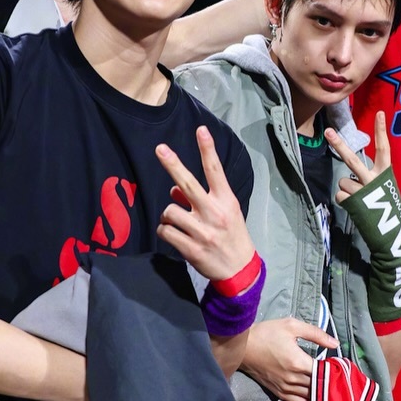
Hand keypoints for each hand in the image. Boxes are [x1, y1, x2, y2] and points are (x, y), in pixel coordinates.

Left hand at [155, 126, 256, 281]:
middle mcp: (214, 212)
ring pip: (170, 211)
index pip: (215, 170)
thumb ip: (201, 199)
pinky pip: (166, 231)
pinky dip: (166, 232)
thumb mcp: (225, 213)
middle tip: (160, 148)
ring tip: (179, 224)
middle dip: (173, 164)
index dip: (207, 149)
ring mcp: (202, 231)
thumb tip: (174, 190)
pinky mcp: (191, 248)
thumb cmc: (232, 236)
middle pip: (188, 184)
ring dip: (169, 216)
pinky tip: (175, 237)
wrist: (240, 270)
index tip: (201, 130)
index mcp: (226, 201)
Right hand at [243, 317, 338, 400]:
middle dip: (330, 383)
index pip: (324, 372)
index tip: (341, 366)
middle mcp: (293, 378)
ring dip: (321, 394)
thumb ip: (316, 334)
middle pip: (319, 387)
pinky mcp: (279, 393)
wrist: (242, 347)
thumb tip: (335, 343)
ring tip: (330, 389)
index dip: (335, 370)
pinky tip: (316, 400)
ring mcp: (286, 388)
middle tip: (339, 378)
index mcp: (298, 362)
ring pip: (311, 398)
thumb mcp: (292, 326)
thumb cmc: (266, 333)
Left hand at [325, 110, 390, 203]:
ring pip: (343, 181)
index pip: (383, 148)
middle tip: (328, 131)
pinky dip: (345, 202)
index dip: (381, 131)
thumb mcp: (384, 189)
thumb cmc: (387, 210)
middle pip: (352, 159)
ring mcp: (362, 190)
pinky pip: (340, 195)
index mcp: (384, 174)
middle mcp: (373, 179)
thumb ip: (370, 180)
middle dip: (339, 144)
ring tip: (360, 201)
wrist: (391, 233)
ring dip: (348, 191)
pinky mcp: (352, 202)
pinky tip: (355, 208)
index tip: (379, 113)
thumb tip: (349, 178)